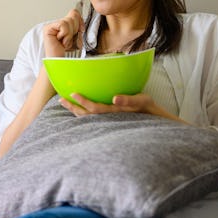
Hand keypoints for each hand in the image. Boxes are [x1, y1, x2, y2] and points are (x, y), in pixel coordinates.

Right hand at [43, 7, 83, 57]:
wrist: (60, 62)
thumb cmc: (67, 52)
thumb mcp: (76, 35)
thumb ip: (76, 24)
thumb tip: (76, 13)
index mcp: (62, 24)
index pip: (74, 13)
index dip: (80, 21)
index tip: (80, 31)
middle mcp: (55, 24)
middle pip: (72, 16)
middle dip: (75, 30)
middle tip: (69, 40)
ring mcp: (50, 26)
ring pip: (68, 21)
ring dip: (69, 35)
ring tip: (64, 42)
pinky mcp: (47, 29)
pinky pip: (63, 25)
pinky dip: (65, 35)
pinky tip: (61, 42)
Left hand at [59, 93, 185, 123]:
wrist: (157, 123)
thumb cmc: (150, 110)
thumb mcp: (143, 101)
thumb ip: (129, 100)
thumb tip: (115, 99)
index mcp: (116, 113)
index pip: (95, 109)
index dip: (83, 102)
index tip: (72, 94)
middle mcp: (110, 119)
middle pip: (87, 116)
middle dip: (73, 108)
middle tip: (61, 100)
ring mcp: (109, 123)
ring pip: (88, 119)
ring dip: (76, 112)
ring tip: (65, 104)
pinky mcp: (109, 123)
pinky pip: (92, 120)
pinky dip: (83, 115)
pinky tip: (77, 111)